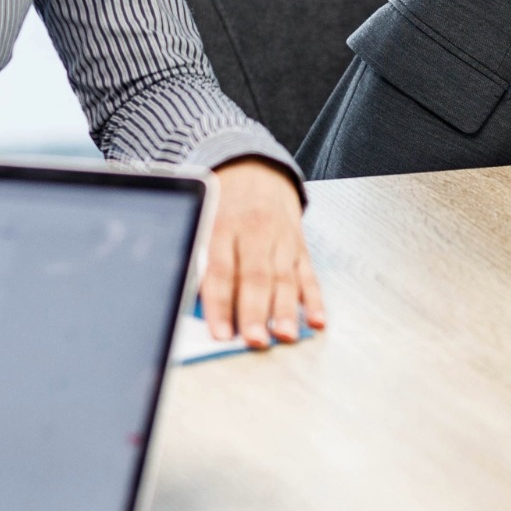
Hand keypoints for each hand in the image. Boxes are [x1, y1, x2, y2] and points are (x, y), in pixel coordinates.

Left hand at [200, 158, 320, 346]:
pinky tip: (316, 320)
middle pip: (255, 277)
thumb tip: (195, 307)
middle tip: (256, 340)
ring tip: (286, 336)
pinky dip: (314, 300)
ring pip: (284, 279)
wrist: (256, 170)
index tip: (221, 334)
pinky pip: (309, 275)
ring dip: (285, 311)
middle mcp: (255, 232)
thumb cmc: (222, 204)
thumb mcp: (203, 222)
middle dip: (255, 312)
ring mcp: (281, 239)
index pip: (220, 271)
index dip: (220, 305)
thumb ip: (200, 260)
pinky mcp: (300, 247)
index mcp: (223, 226)